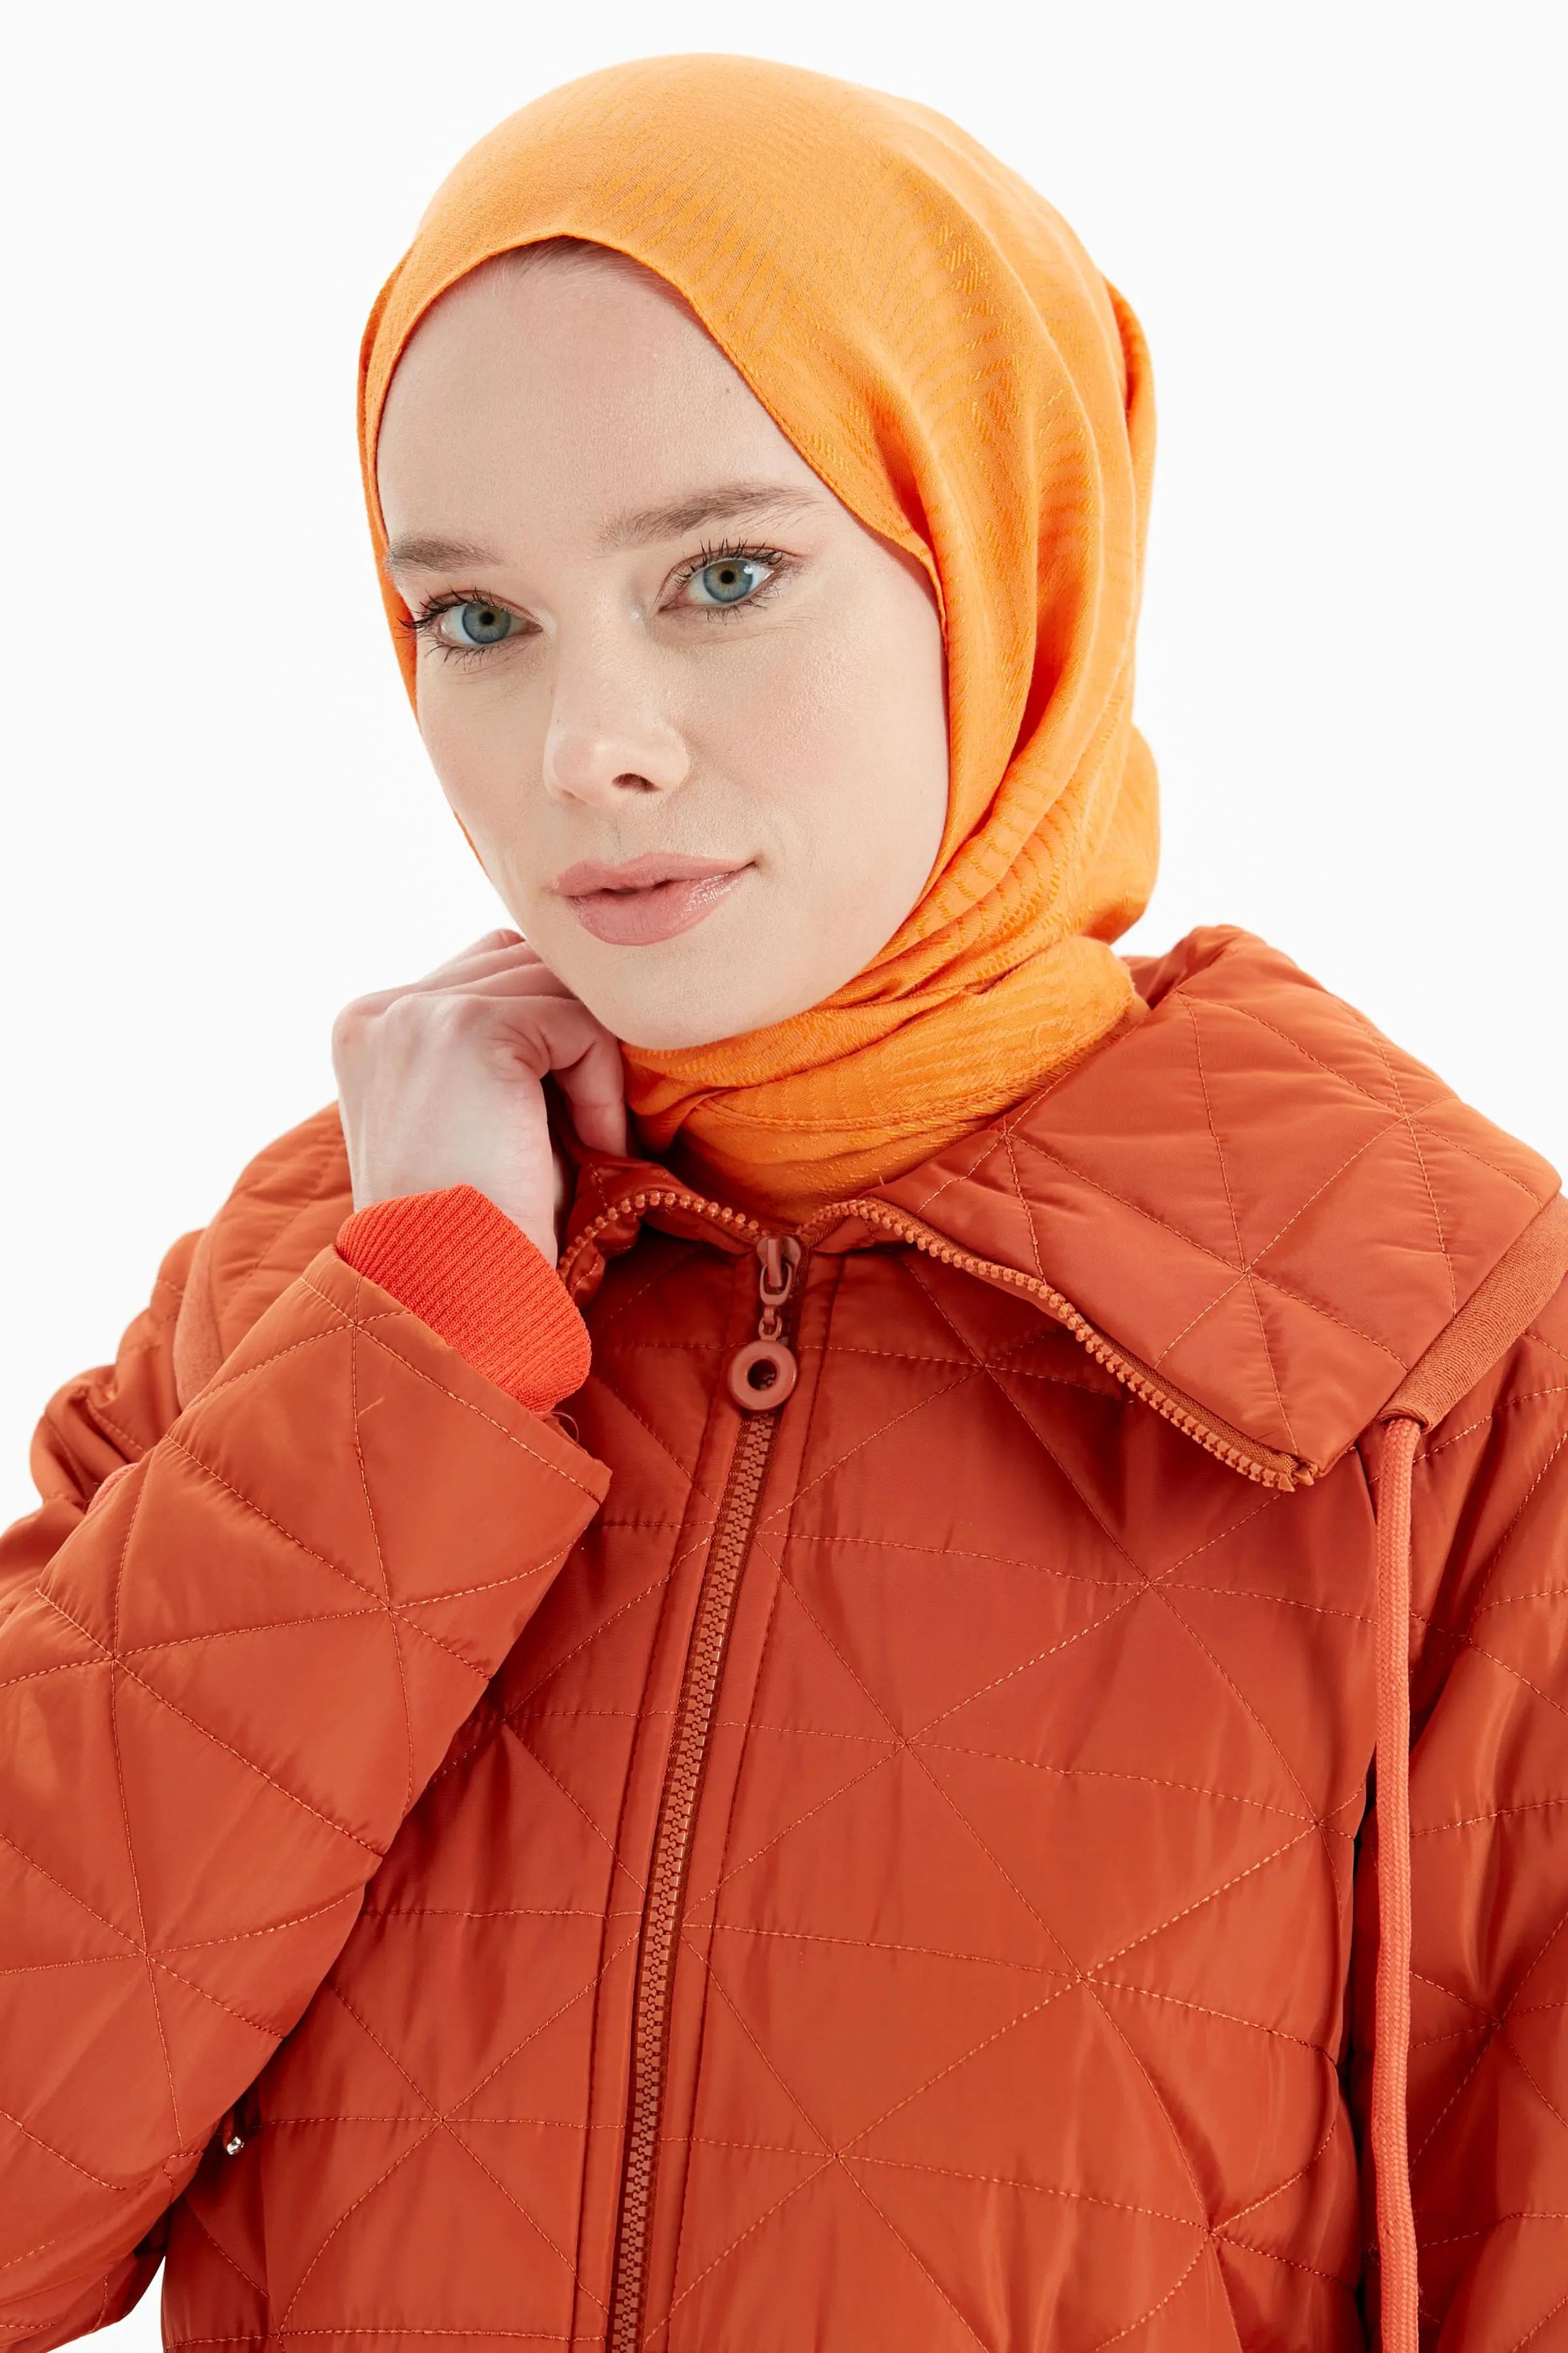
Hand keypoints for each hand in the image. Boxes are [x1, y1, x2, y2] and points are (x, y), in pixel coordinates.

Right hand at [331, 931, 626, 1265]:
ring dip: (590, 1062)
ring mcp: (416, 1013)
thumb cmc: (476, 1232)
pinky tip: (595, 1148)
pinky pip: (578, 1023)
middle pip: (523, 965)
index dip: (546, 1035)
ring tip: (592, 1144)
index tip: (563, 1119)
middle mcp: (380, 1011)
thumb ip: (505, 1052)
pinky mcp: (468, 1029)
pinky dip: (601, 1085)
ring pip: (555, 987)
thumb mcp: (477, 1123)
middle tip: (593, 1127)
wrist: (448, 1302)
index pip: (487, 974)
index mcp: (370, 1030)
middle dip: (572, 1036)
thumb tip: (593, 995)